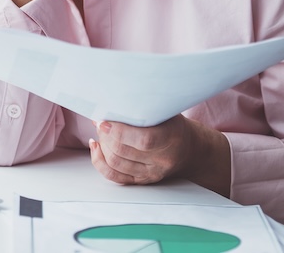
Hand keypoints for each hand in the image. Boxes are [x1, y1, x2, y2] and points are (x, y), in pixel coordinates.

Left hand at [89, 117, 230, 195]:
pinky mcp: (141, 180)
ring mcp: (151, 173)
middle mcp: (161, 160)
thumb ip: (142, 107)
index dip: (119, 130)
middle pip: (123, 151)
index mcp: (170, 138)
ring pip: (116, 164)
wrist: (187, 149)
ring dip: (102, 145)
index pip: (143, 139)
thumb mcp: (164, 110)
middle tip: (100, 122)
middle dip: (105, 135)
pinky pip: (114, 176)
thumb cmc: (171, 124)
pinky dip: (100, 161)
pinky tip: (96, 147)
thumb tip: (110, 104)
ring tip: (100, 132)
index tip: (103, 120)